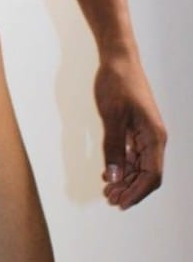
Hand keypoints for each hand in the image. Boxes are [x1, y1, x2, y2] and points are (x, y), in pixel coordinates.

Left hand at [93, 49, 166, 208]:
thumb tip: (114, 177)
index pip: (152, 175)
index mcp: (155, 136)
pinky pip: (131, 154)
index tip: (120, 203)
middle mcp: (154, 137)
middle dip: (129, 189)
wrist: (118, 58)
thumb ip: (113, 148)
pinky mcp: (135, 128)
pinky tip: (107, 173)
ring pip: (138, 165)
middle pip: (146, 174)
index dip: (137, 192)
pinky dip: (121, 166)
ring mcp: (145, 133)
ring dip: (124, 180)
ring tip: (106, 190)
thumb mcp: (112, 116)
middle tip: (109, 199)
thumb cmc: (117, 83)